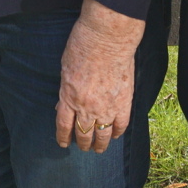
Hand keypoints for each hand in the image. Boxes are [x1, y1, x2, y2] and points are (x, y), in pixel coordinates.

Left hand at [56, 0, 143, 152]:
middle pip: (83, 133)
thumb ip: (65, 90)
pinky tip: (116, 136)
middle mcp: (87, 107)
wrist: (107, 38)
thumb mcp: (65, 69)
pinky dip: (118, 132)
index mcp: (69, 97)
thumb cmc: (82, 46)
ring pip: (103, 135)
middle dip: (82, 143)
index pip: (64, 126)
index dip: (63, 138)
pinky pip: (121, 124)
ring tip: (99, 149)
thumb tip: (64, 105)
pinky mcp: (124, 102)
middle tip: (83, 147)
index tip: (63, 144)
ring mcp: (107, 107)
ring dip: (100, 144)